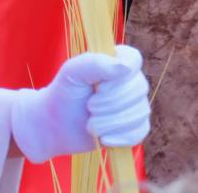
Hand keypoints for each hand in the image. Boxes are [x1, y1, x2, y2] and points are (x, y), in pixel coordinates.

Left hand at [10, 47, 149, 161]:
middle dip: (109, 103)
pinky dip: (120, 138)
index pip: (134, 60)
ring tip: (91, 124)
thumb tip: (126, 67)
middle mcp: (131, 81)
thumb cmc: (64, 93)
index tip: (98, 86)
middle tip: (88, 106)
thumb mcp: (73, 72)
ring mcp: (135, 104)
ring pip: (139, 113)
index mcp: (117, 61)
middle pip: (138, 89)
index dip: (118, 77)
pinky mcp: (135, 127)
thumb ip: (95, 63)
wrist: (56, 125)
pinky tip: (103, 138)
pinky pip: (140, 132)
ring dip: (111, 122)